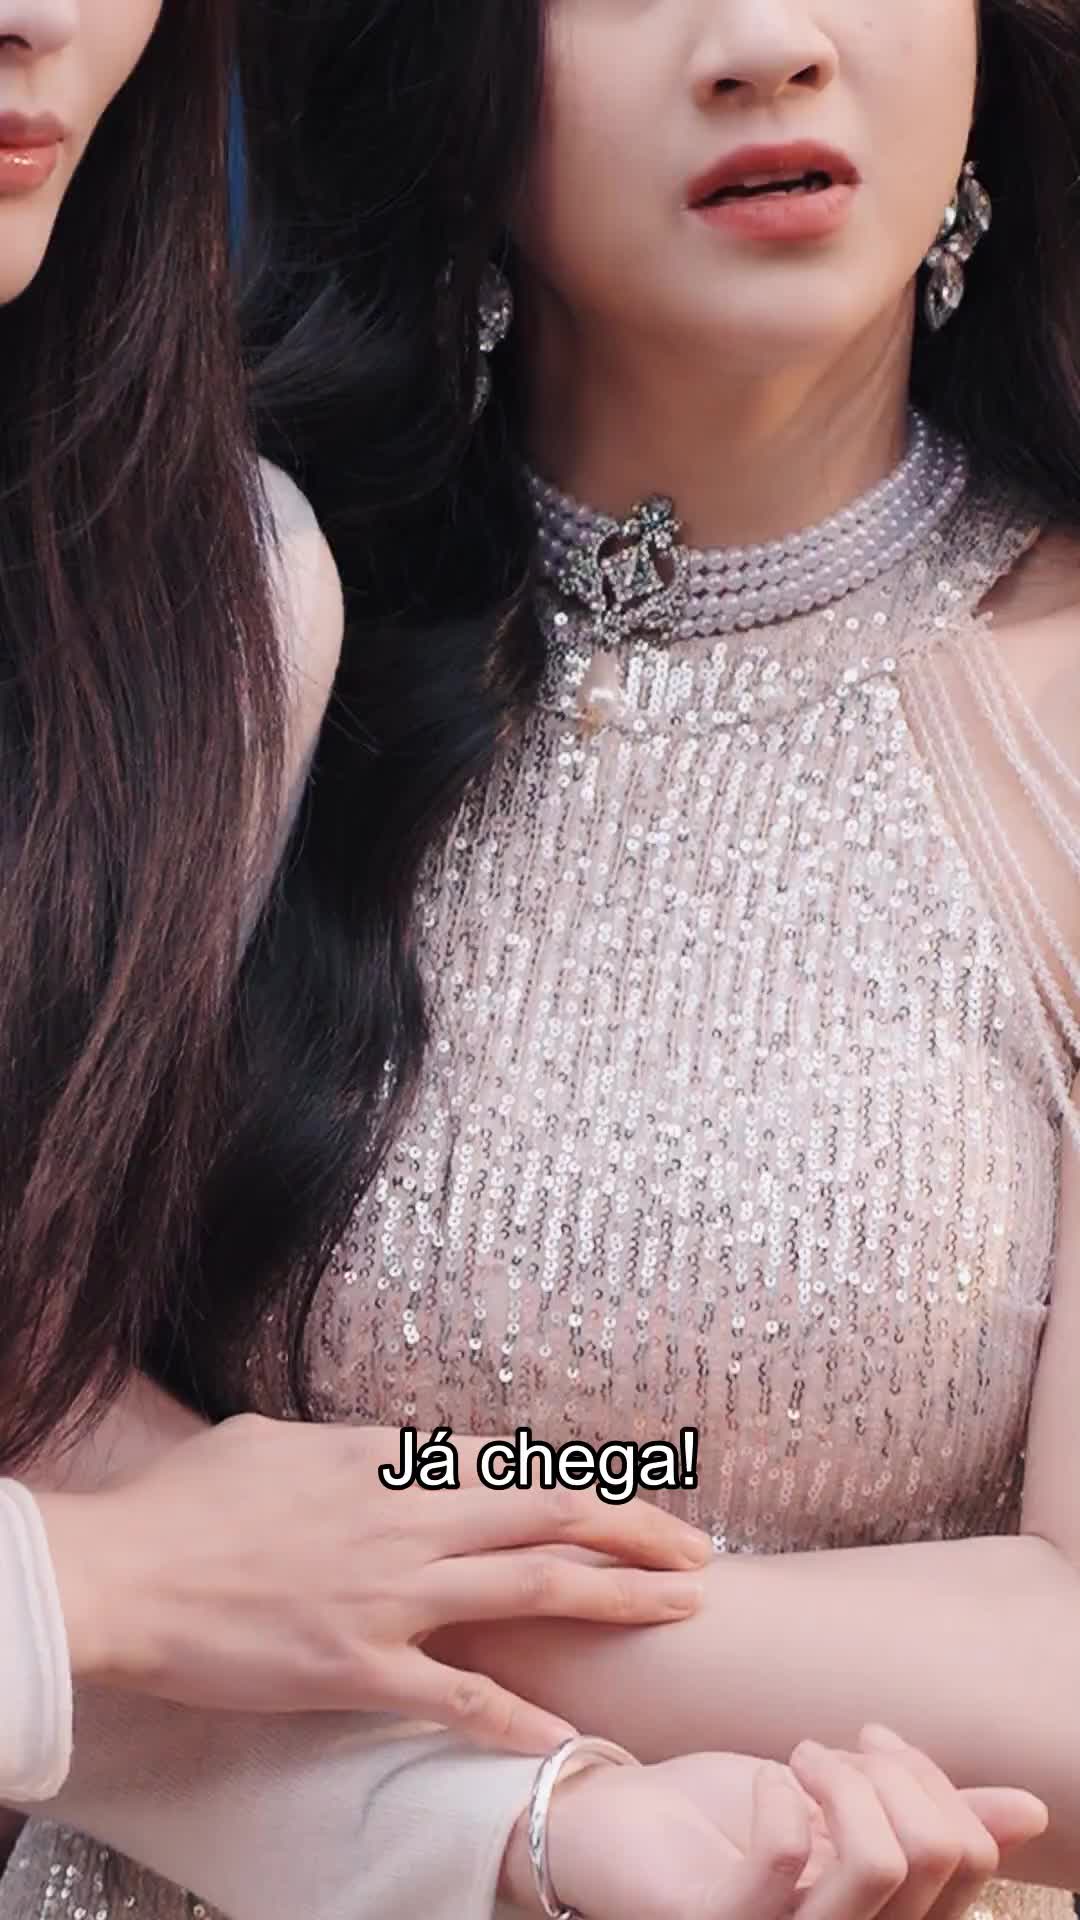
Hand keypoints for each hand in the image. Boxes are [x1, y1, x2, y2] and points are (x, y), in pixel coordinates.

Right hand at [33, 1414, 708, 1750]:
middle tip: (702, 1547)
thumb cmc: (188, 1500)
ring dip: (618, 1598)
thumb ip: (347, 1449)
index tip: (632, 1499)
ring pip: (532, 1588)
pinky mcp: (360, 1669)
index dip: (582, 1481)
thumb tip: (386, 1452)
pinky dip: (517, 1720)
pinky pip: (457, 1695)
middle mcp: (407, 1520)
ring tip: (682, 1607)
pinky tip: (570, 1743)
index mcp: (386, 1461)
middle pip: (550, 1513)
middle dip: (638, 1527)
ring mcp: (390, 1596)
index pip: (511, 1465)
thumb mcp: (274, 1441)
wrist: (127, 1572)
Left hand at [498, 1728, 1047, 1919]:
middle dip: (894, 1772)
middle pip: (934, 1859)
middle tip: (831, 1750)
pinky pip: (783, 1867)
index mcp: (882, 1914)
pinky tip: (766, 1783)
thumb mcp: (839, 1803)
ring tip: (799, 1759)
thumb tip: (1031, 1811)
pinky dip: (784, 1797)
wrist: (612, 1820)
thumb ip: (927, 1811)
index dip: (939, 1785)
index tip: (876, 1739)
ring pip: (879, 1865)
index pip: (966, 1863)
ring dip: (846, 1779)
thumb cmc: (721, 1816)